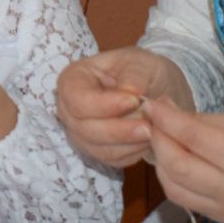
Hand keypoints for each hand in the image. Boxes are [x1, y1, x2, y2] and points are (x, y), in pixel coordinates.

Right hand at [56, 48, 190, 167]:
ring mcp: (80, 133)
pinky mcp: (96, 151)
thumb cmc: (141, 70)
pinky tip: (148, 140)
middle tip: (149, 125)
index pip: (77, 100)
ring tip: (153, 131)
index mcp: (73, 80)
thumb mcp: (141, 63)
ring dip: (128, 143)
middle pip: (84, 129)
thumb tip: (129, 93)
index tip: (134, 101)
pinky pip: (111, 160)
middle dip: (119, 130)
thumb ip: (134, 76)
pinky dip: (132, 152)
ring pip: (98, 149)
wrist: (154, 89)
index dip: (104, 105)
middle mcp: (69, 109)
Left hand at [144, 105, 223, 222]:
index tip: (150, 103)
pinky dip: (174, 179)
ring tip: (162, 139)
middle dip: (157, 140)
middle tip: (152, 120)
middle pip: (176, 167)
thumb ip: (207, 122)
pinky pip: (188, 201)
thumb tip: (167, 115)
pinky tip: (176, 160)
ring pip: (174, 189)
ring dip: (161, 162)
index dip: (165, 119)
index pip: (191, 138)